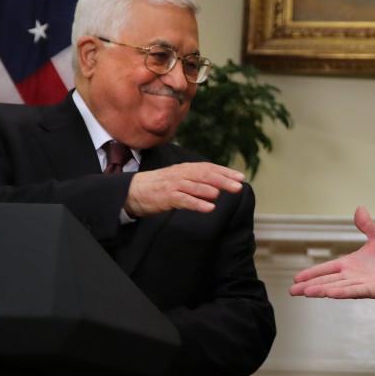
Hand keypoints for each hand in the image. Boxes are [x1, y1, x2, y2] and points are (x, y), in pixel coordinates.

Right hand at [124, 162, 244, 216]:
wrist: (133, 191)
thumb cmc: (160, 186)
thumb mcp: (180, 179)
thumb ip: (197, 181)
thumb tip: (218, 186)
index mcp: (186, 168)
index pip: (209, 168)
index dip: (225, 172)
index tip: (241, 177)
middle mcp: (181, 174)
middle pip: (205, 175)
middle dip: (223, 179)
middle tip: (239, 185)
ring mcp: (173, 185)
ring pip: (195, 185)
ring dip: (210, 189)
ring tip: (224, 193)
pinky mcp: (166, 197)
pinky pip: (184, 200)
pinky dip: (197, 203)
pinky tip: (209, 207)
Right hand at [290, 207, 374, 299]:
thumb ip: (366, 225)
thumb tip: (359, 209)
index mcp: (352, 263)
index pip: (328, 269)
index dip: (313, 273)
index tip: (297, 279)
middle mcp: (354, 275)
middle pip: (327, 281)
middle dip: (310, 286)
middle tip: (292, 291)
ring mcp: (362, 284)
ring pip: (337, 287)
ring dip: (321, 290)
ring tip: (305, 293)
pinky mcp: (373, 290)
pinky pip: (355, 291)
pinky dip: (342, 291)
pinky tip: (330, 293)